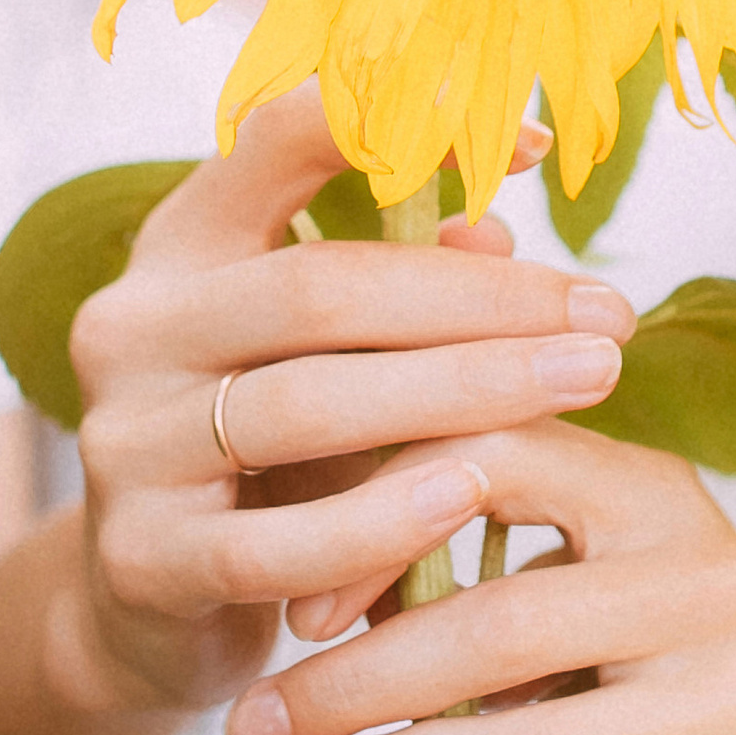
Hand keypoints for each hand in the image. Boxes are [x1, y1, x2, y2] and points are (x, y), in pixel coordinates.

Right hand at [48, 90, 636, 721]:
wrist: (144, 610)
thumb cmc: (269, 459)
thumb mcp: (327, 360)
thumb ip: (400, 292)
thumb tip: (495, 230)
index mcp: (181, 246)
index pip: (275, 141)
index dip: (405, 124)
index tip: (537, 140)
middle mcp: (133, 326)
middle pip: (320, 287)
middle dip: (482, 298)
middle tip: (609, 313)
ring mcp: (126, 443)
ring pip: (305, 405)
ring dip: (463, 391)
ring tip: (583, 383)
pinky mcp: (140, 560)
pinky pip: (276, 543)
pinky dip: (381, 520)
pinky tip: (472, 495)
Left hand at [222, 420, 735, 734]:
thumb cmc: (647, 588)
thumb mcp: (586, 522)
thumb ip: (465, 528)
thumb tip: (301, 584)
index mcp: (649, 486)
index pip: (499, 466)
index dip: (379, 526)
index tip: (290, 604)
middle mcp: (698, 583)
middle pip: (498, 627)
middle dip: (352, 683)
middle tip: (246, 723)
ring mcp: (715, 705)